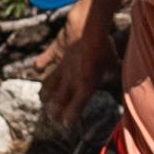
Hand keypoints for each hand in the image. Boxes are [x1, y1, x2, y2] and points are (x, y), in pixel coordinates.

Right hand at [24, 0, 111, 153]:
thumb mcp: (113, 64)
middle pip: (58, 102)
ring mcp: (60, 67)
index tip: (67, 125)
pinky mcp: (54, 53)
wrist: (86, 28)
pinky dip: (39, 65)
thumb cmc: (104, 47)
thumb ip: (112, 72)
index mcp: (85, 87)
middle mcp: (70, 80)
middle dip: (54, 112)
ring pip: (49, 85)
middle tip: (52, 118)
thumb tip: (116, 74)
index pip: (74, 110)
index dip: (69, 119)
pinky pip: (43, 60)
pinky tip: (37, 68)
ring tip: (43, 99)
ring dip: (45, 94)